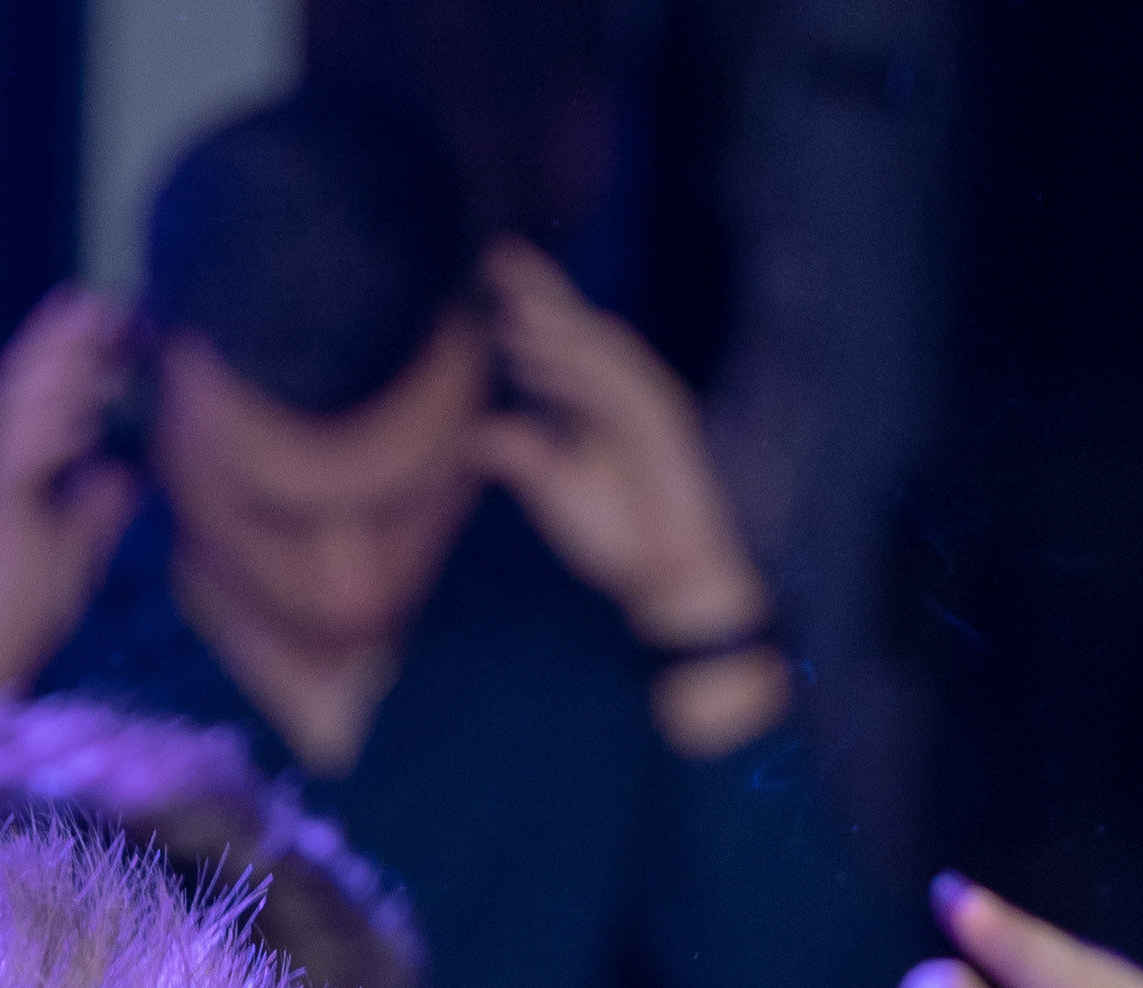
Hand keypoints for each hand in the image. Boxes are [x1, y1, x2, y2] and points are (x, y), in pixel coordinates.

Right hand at [0, 287, 145, 716]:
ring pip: (17, 409)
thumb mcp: (82, 542)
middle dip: (59, 338)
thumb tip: (126, 474)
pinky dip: (47, 435)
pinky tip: (81, 416)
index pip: (44, 390)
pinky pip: (17, 463)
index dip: (70, 349)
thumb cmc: (32, 601)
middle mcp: (2, 462)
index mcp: (22, 462)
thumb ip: (99, 506)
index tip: (109, 313)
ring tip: (85, 332)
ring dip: (51, 367)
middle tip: (96, 298)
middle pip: (25, 383)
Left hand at [471, 244, 783, 744]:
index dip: (527, 302)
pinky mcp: (666, 428)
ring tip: (511, 304)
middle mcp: (621, 391)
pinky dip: (578, 373)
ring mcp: (647, 404)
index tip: (482, 270)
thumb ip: (522, 458)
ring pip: (598, 352)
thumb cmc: (618, 537)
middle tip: (498, 254)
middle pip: (580, 328)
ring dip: (556, 326)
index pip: (559, 340)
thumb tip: (472, 436)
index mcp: (593, 400)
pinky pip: (617, 390)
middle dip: (541, 291)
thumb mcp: (554, 493)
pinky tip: (538, 361)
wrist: (670, 579)